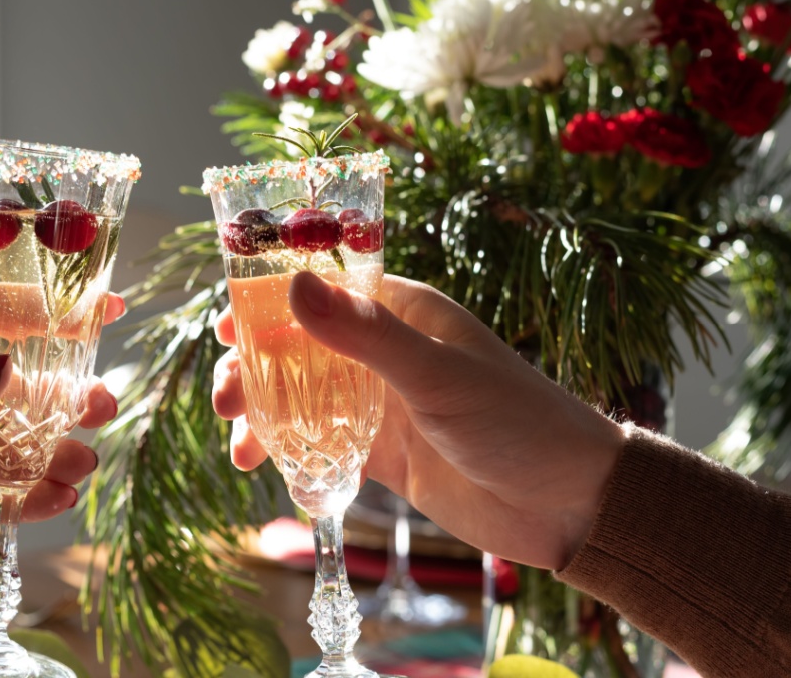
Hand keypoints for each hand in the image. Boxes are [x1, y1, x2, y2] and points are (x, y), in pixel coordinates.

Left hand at [0, 295, 124, 543]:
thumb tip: (5, 372)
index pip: (4, 321)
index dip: (55, 314)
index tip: (108, 307)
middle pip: (23, 394)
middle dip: (68, 400)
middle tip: (102, 405)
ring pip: (15, 450)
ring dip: (54, 456)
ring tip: (85, 463)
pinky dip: (23, 500)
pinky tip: (55, 498)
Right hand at [212, 273, 625, 568]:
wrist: (566, 504)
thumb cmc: (516, 421)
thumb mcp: (436, 374)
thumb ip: (364, 334)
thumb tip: (291, 287)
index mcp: (403, 311)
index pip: (322, 287)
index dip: (267, 300)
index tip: (224, 324)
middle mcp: (385, 351)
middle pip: (298, 346)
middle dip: (253, 370)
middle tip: (223, 399)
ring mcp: (380, 403)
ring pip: (301, 399)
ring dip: (263, 417)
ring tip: (239, 450)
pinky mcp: (381, 453)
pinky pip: (320, 446)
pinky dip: (289, 456)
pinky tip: (269, 472)